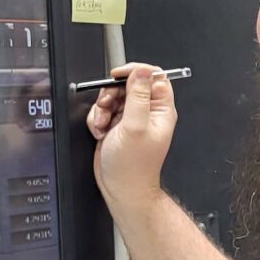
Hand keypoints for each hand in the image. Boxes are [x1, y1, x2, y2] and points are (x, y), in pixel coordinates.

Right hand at [88, 63, 176, 215]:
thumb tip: (143, 71)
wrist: (121, 187)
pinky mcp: (117, 125)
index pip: (154, 77)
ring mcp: (132, 119)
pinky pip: (104, 110)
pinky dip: (98, 119)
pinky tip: (102, 132)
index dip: (136, 72)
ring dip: (103, 108)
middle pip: (129, 85)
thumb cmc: (134, 166)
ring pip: (113, 97)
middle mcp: (148, 112)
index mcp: (160, 110)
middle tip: (108, 106)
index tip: (118, 76)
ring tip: (105, 124)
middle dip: (112, 94)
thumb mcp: (136, 126)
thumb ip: (139, 96)